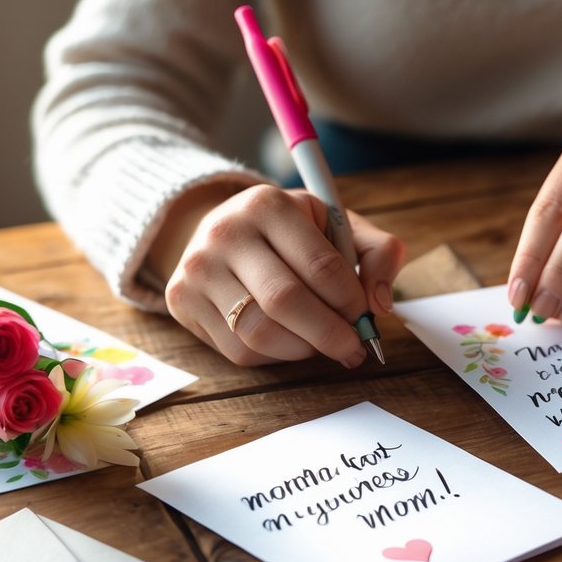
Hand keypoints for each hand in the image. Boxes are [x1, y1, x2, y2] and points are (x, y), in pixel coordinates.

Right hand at [156, 184, 404, 366]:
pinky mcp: (181, 301)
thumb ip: (377, 254)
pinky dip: (274, 357)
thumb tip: (380, 304)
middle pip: (286, 301)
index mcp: (268, 204)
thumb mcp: (338, 228)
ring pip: (259, 332)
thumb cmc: (293, 235)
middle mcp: (225, 232)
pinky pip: (237, 350)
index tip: (365, 316)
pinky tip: (288, 342)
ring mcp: (197, 268)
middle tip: (354, 348)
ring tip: (322, 346)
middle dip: (330, 334)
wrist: (223, 232)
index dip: (351, 301)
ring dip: (303, 349)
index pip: (321, 266)